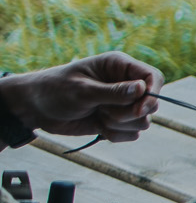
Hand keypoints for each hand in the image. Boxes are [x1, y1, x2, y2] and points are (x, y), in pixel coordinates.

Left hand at [0, 52, 161, 140]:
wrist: (36, 109)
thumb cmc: (54, 90)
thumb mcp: (82, 91)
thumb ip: (113, 92)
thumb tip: (142, 89)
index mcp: (119, 67)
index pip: (153, 77)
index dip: (153, 94)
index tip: (139, 109)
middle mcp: (125, 84)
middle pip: (151, 103)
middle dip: (129, 113)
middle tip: (105, 112)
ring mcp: (122, 104)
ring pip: (142, 121)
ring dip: (120, 125)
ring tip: (98, 116)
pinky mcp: (117, 122)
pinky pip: (131, 134)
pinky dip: (115, 135)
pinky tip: (98, 127)